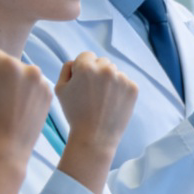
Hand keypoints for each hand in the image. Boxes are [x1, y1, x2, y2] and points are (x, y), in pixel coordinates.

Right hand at [0, 48, 52, 193]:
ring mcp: (42, 82)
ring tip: (6, 108)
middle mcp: (29, 68)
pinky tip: (17, 110)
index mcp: (7, 64)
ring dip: (12, 85)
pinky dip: (24, 94)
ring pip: (19, 75)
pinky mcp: (49, 95)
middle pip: (5, 63)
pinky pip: (31, 86)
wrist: (4, 151)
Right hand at [55, 52, 137, 193]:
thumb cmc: (75, 114)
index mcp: (86, 67)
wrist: (94, 137)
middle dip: (97, 73)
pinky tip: (112, 104)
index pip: (86, 56)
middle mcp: (106, 69)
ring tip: (103, 101)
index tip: (83, 83)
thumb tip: (77, 62)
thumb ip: (67, 69)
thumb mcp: (60, 89)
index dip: (82, 69)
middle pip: (102, 62)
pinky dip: (120, 90)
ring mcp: (122, 78)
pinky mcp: (133, 88)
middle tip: (93, 93)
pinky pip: (125, 82)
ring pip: (115, 72)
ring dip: (110, 81)